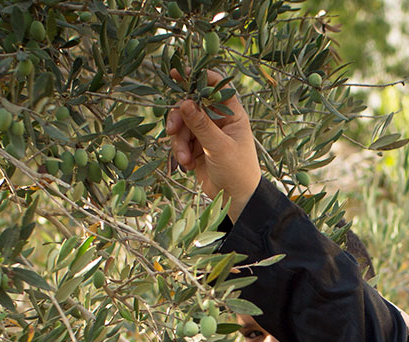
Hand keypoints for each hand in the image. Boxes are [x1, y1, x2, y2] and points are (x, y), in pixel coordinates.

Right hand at [165, 75, 261, 218]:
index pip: (216, 87)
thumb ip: (201, 125)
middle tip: (172, 130)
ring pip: (182, 125)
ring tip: (184, 159)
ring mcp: (206, 133)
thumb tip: (185, 102)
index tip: (180, 74)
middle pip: (191, 106)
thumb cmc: (237, 171)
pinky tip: (188, 165)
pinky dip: (179, 152)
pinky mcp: (195, 147)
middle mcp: (218, 120)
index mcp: (232, 115)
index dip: (199, 78)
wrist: (235, 200)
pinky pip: (179, 141)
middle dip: (179, 118)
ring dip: (178, 141)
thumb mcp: (219, 147)